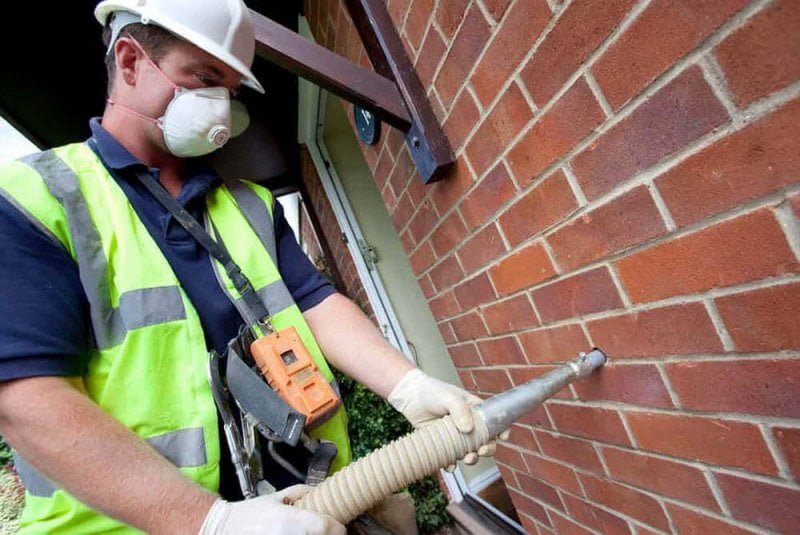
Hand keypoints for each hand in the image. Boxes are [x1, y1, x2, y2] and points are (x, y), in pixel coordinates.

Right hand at [199, 484, 344, 534]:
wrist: (224, 529)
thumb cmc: (250, 514)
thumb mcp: (277, 497)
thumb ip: (302, 493)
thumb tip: (320, 493)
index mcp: (292, 519)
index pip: (328, 526)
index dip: (339, 527)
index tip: (339, 526)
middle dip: (328, 534)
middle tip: (326, 530)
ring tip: (308, 532)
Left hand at [387, 369, 508, 466]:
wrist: (410, 398)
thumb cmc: (432, 392)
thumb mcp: (449, 396)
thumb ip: (460, 410)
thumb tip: (468, 430)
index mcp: (475, 411)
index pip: (495, 421)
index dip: (503, 430)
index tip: (503, 437)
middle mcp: (469, 425)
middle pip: (485, 442)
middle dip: (487, 449)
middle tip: (481, 451)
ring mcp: (456, 437)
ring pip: (470, 453)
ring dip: (472, 459)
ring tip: (467, 459)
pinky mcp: (443, 445)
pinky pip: (451, 459)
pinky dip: (452, 465)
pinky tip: (449, 465)